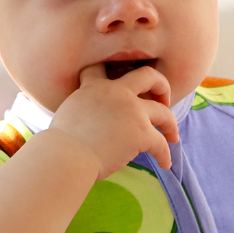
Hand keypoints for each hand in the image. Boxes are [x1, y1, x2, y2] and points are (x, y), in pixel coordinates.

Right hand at [50, 63, 179, 177]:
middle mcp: (117, 92)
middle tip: (164, 101)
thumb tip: (88, 124)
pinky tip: (166, 164)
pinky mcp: (141, 133)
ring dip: (171, 124)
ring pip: (163, 112)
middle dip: (162, 86)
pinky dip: (165, 155)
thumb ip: (83, 110)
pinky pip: (161, 143)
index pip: (107, 68)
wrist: (67, 155)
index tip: (126, 84)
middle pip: (149, 76)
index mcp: (95, 86)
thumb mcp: (68, 114)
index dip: (116, 72)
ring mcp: (132, 111)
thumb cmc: (60, 143)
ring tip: (173, 136)